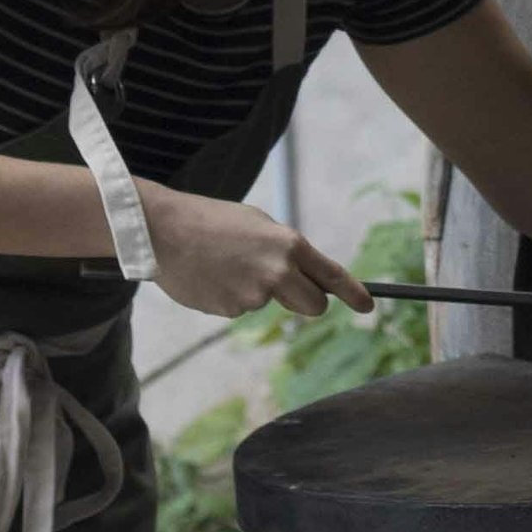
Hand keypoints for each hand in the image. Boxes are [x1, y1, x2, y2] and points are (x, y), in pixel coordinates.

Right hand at [149, 186, 366, 328]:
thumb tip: (303, 275)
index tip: (368, 307)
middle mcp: (277, 274)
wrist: (163, 232)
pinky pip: (242, 307)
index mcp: (289, 246)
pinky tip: (212, 276)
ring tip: (227, 264)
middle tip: (286, 285)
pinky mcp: (230, 312)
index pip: (332, 276)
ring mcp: (253, 297)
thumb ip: (285, 250)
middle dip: (308, 301)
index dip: (355, 294)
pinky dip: (232, 296)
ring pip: (271, 303)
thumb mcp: (259, 224)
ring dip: (258, 291)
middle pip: (313, 306)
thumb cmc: (212, 220)